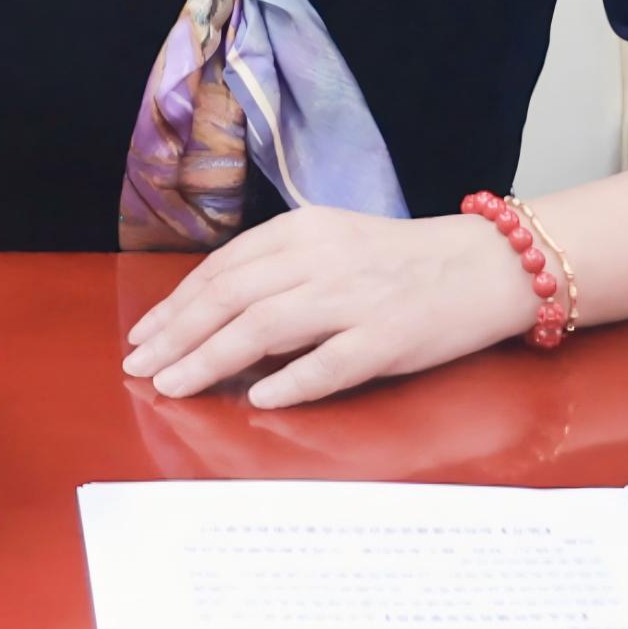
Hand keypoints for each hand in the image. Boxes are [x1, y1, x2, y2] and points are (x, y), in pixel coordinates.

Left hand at [120, 206, 541, 407]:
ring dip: (211, 358)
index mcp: (303, 231)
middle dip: (177, 335)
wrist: (486, 265)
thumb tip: (215, 319)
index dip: (177, 305)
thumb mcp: (333, 246)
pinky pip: (329, 362)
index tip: (144, 336)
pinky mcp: (388, 336)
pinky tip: (256, 397)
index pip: (223, 269)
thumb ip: (279, 273)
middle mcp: (323, 258)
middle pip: (231, 297)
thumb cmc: (402, 261)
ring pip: (264, 327)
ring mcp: (356, 298)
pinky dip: (290, 381)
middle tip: (141, 368)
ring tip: (174, 386)